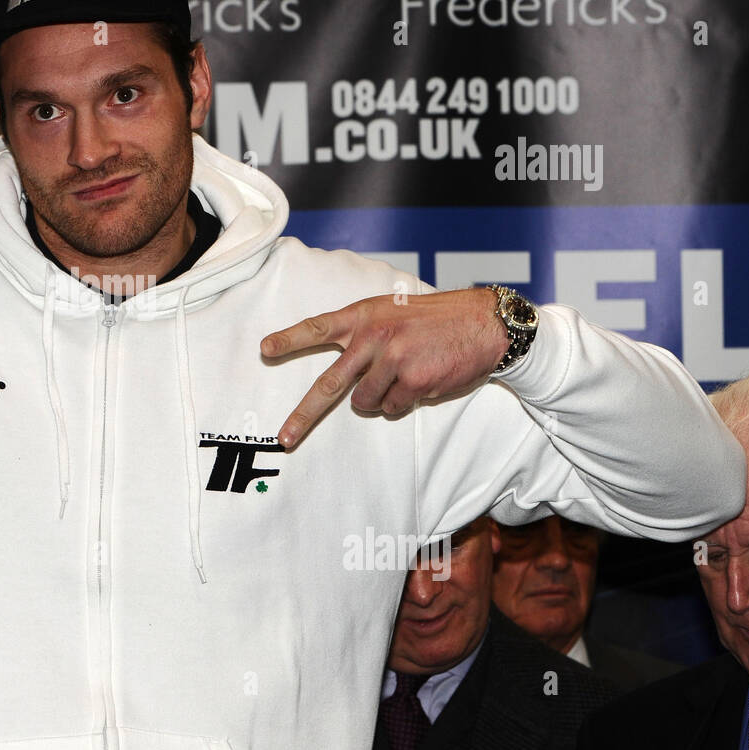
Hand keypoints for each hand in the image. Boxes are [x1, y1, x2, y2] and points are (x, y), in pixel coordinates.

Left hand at [261, 288, 510, 448]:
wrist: (483, 323)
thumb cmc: (434, 320)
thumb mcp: (391, 312)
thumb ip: (363, 332)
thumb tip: (342, 375)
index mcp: (363, 316)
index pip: (318, 327)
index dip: (290, 340)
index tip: (265, 349)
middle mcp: (373, 337)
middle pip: (329, 384)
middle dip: (304, 415)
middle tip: (285, 438)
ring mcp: (393, 359)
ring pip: (365, 403)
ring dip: (379, 400)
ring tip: (402, 376)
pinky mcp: (414, 380)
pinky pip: (393, 408)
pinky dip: (403, 403)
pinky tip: (421, 382)